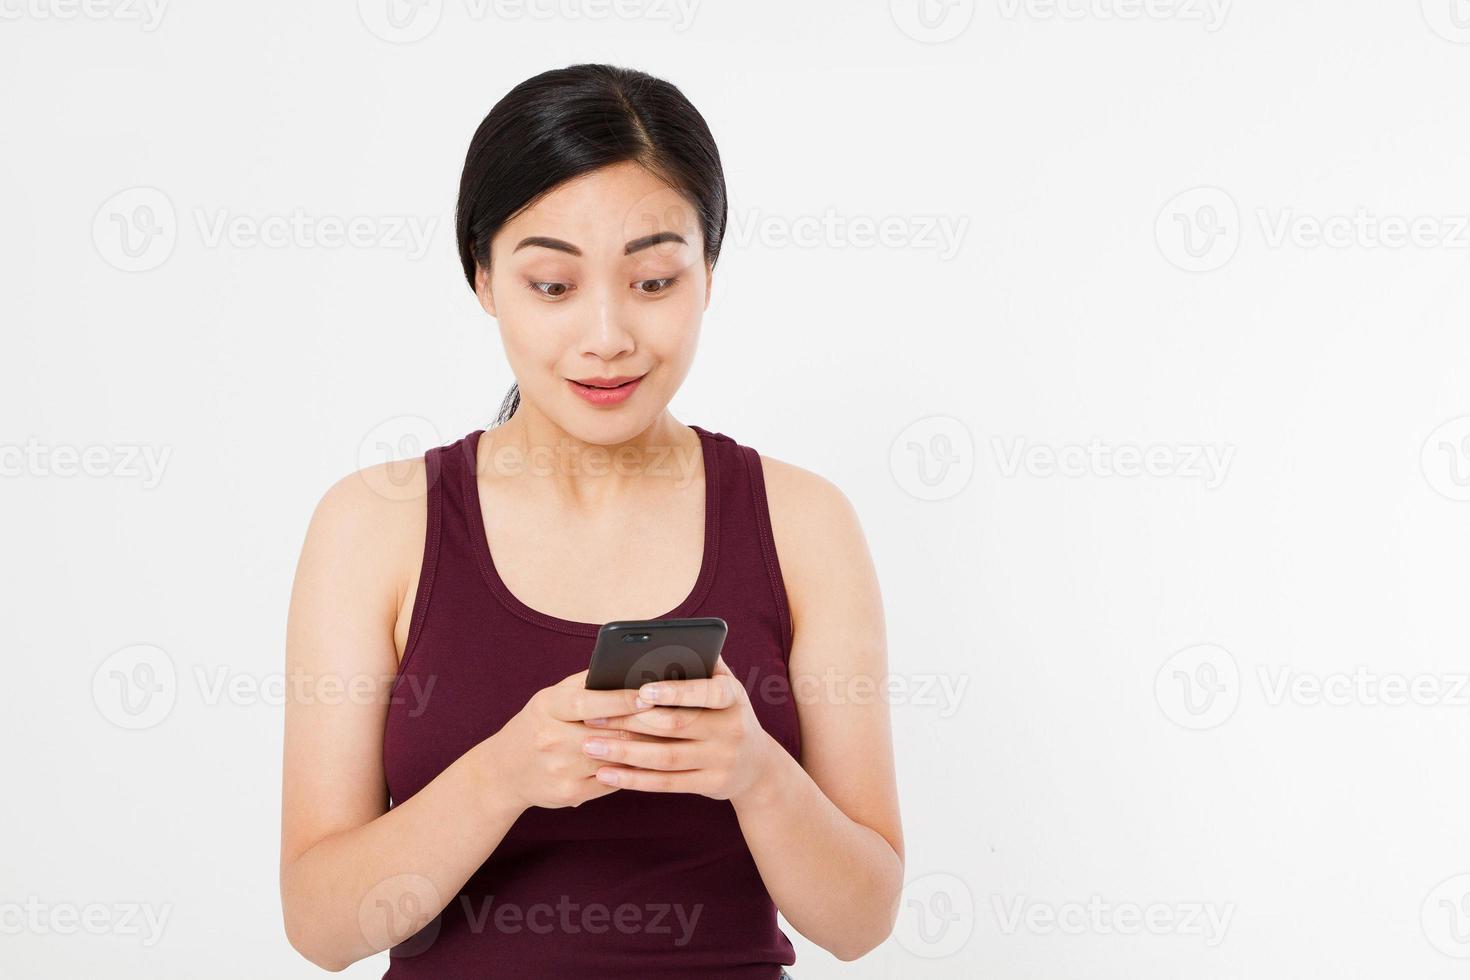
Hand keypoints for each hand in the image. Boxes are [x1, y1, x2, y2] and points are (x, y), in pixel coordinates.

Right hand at [485, 668, 660, 810]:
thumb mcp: (551, 698)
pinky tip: (656, 760)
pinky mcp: (571, 794)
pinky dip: (635, 770)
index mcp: (547, 708)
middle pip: (609, 732)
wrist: (503, 772)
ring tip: (676, 736)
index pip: (588, 702)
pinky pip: (613, 780)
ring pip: (616, 758)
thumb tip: (626, 666)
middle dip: (647, 723)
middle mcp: (551, 739)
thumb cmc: (538, 724)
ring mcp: (560, 770)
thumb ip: (585, 684)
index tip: (650, 692)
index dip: (621, 698)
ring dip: (648, 748)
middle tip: (679, 714)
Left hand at [579, 655, 778, 802]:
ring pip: (666, 758)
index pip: (706, 691)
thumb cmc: (726, 713)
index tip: (641, 690)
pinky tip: (606, 774)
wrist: (757, 765)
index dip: (675, 691)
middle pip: (675, 725)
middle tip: (592, 716)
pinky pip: (667, 784)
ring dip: (624, 752)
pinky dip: (634, 780)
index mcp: (732, 697)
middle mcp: (731, 728)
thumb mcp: (725, 687)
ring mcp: (722, 759)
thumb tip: (666, 640)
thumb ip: (701, 664)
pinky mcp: (711, 784)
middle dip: (630, 720)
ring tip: (589, 745)